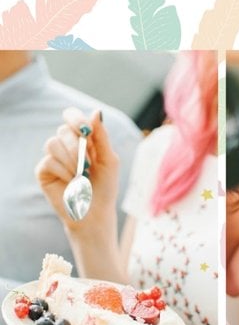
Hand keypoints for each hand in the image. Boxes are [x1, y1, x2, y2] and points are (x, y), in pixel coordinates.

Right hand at [35, 108, 118, 233]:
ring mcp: (53, 158)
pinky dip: (64, 171)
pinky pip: (49, 161)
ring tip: (82, 175)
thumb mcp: (109, 159)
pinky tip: (72, 182)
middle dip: (77, 145)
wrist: (96, 213)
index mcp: (83, 140)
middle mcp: (66, 146)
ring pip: (53, 143)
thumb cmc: (105, 187)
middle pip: (63, 130)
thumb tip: (95, 111)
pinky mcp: (43, 171)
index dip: (76, 119)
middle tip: (88, 164)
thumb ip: (101, 136)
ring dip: (72, 159)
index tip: (85, 130)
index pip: (72, 117)